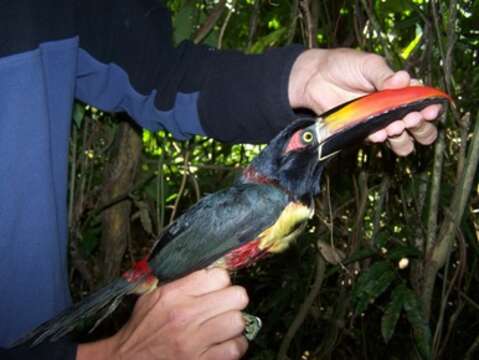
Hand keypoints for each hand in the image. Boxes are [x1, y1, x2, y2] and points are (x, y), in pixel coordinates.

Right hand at [77, 269, 248, 359]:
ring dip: (234, 325)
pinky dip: (234, 346)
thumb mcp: (153, 297)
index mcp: (174, 294)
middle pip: (237, 296)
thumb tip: (210, 274)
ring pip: (238, 322)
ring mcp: (194, 341)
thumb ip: (181, 284)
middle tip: (226, 307)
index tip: (217, 289)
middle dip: (234, 301)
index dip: (222, 282)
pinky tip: (224, 344)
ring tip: (224, 327)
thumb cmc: (142, 329)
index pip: (219, 275)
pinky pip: (235, 348)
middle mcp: (186, 315)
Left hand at [288, 48, 441, 155]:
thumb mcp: (368, 64)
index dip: (431, 109)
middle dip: (421, 127)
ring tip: (395, 126)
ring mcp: (379, 122)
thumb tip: (404, 79)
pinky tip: (379, 133)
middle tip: (412, 118)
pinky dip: (380, 138)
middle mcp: (394, 109)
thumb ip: (384, 75)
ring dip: (402, 138)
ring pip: (402, 142)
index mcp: (402, 90)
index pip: (424, 104)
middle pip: (420, 128)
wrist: (316, 77)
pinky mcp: (362, 131)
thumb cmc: (345, 65)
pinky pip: (376, 140)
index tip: (429, 109)